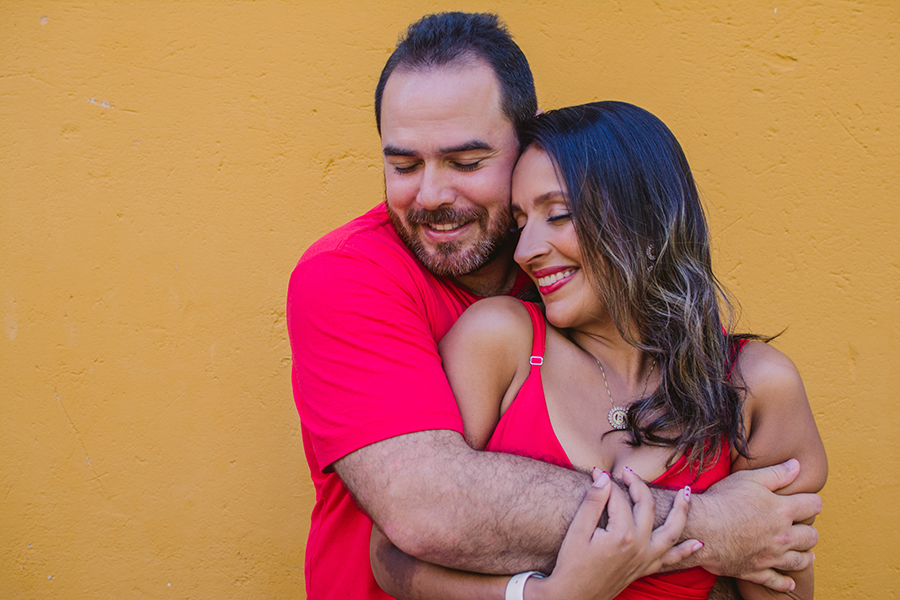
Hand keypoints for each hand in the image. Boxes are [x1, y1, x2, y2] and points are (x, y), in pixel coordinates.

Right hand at [527, 468, 700, 599]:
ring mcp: (645, 559)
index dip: (606, 482)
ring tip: (687, 493)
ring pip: (671, 531)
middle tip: (628, 472)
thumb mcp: (578, 530)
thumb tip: (603, 476)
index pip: (619, 497)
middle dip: (639, 485)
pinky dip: (686, 551)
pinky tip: (698, 543)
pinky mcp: (645, 569)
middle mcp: (640, 546)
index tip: (596, 472)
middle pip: (646, 506)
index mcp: (622, 534)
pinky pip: (672, 560)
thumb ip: (593, 501)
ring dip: (681, 511)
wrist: (572, 596)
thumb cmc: (572, 564)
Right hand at [691, 459, 821, 591]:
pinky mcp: (756, 570)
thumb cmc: (722, 499)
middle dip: (810, 531)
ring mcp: (770, 556)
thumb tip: (798, 465)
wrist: (700, 527)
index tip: (809, 501)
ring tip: (806, 553)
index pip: (813, 505)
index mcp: (783, 510)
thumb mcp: (749, 479)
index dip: (812, 501)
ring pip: (800, 560)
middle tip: (803, 527)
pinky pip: (777, 581)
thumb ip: (776, 473)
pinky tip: (790, 582)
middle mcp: (782, 536)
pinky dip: (785, 583)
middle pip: (811, 536)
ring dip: (806, 556)